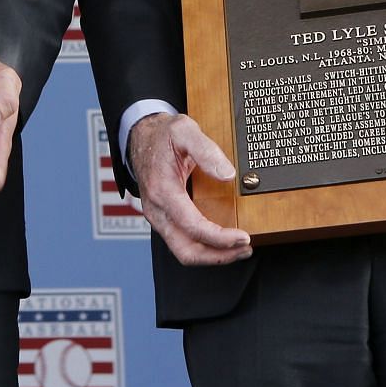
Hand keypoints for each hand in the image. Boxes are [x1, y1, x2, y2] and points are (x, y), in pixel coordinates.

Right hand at [128, 112, 251, 264]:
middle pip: (186, 250)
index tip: (243, 236)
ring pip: (184, 251)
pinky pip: (182, 242)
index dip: (220, 237)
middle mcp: (156, 209)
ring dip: (213, 255)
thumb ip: (206, 150)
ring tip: (238, 249)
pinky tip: (221, 241)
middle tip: (245, 248)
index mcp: (162, 190)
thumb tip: (227, 174)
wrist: (140, 136)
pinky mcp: (163, 218)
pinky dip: (204, 247)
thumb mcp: (184, 130)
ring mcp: (158, 216)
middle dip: (219, 255)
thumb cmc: (162, 135)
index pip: (192, 226)